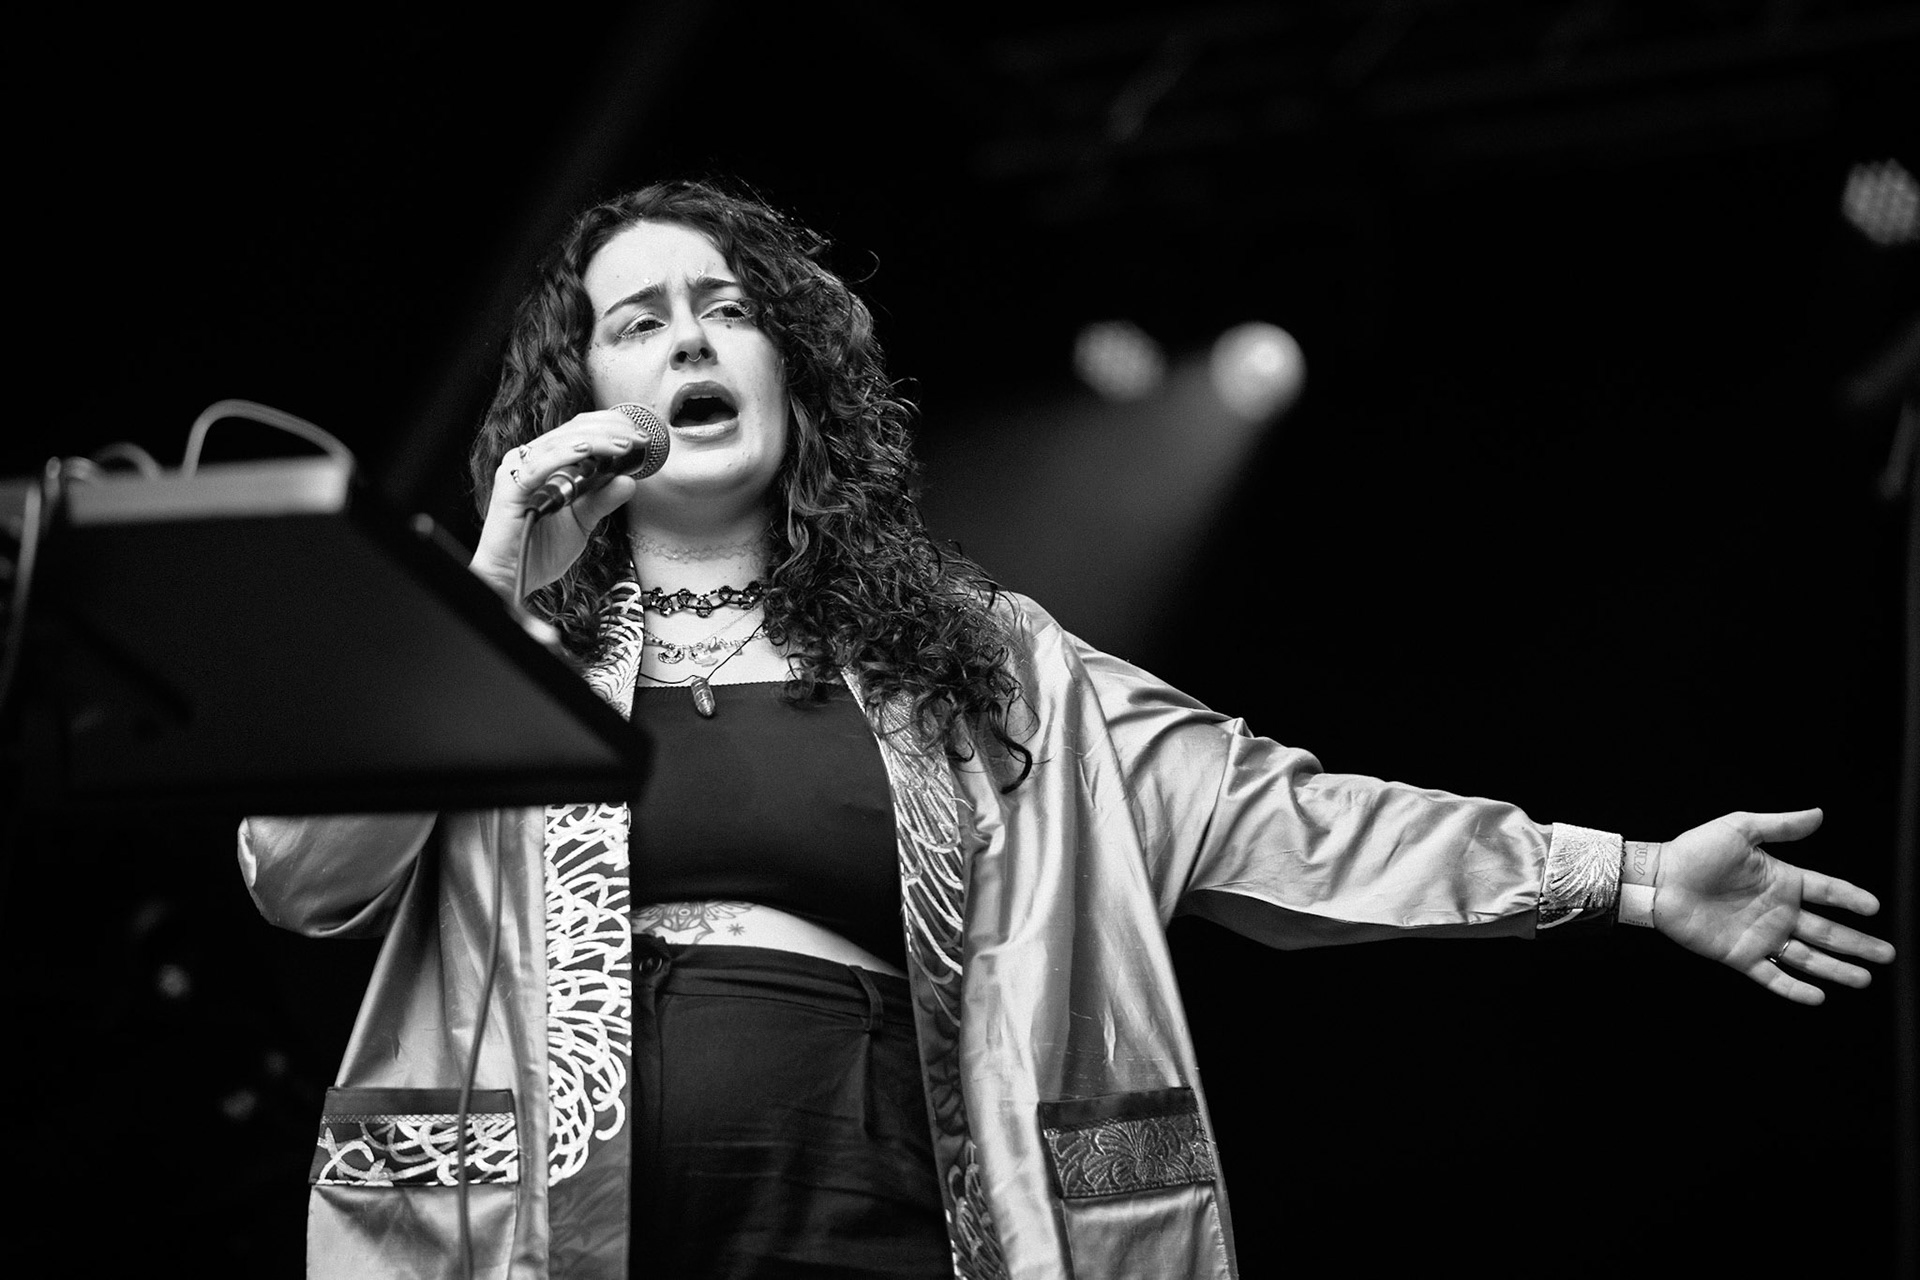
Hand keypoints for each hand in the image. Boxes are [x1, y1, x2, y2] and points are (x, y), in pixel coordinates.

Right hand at [469, 411, 648, 596]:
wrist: (514, 578)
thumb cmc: (540, 549)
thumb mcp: (583, 521)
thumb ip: (603, 500)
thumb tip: (628, 480)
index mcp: (547, 462)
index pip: (580, 430)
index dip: (611, 425)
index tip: (640, 433)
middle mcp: (531, 460)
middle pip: (573, 430)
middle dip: (611, 429)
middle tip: (640, 437)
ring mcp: (518, 470)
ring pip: (561, 443)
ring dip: (597, 440)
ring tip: (624, 444)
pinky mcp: (510, 486)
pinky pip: (541, 465)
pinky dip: (566, 455)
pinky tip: (588, 451)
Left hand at [1651, 809, 1894, 1004]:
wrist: (1657, 878)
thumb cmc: (1694, 850)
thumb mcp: (1740, 829)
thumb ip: (1781, 826)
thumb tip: (1819, 813)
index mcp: (1782, 881)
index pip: (1827, 891)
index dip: (1851, 899)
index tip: (1874, 908)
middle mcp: (1777, 911)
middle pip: (1827, 930)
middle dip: (1858, 944)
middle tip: (1888, 955)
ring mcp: (1760, 935)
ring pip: (1807, 957)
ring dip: (1836, 968)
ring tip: (1865, 978)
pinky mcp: (1739, 955)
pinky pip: (1772, 975)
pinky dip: (1794, 988)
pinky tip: (1818, 996)